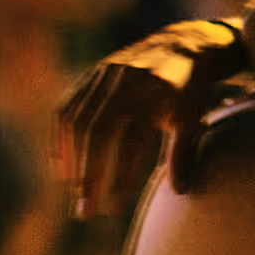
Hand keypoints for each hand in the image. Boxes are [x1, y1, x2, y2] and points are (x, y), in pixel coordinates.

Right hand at [57, 20, 247, 214]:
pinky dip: (60, 138)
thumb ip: (183, 153)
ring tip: (74, 192)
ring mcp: (105, 75)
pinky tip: (61, 167)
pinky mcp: (93, 74)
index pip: (131, 142)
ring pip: (77, 120)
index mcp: (155, 93)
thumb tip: (179, 192)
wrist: (183, 44)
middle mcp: (126, 82)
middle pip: (97, 133)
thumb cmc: (191, 90)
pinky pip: (67, 107)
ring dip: (71, 160)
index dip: (120, 177)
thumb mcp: (194, 118)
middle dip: (88, 175)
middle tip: (84, 210)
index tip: (115, 208)